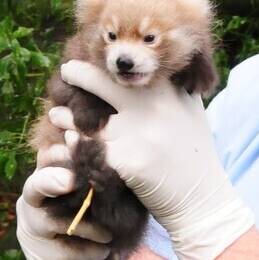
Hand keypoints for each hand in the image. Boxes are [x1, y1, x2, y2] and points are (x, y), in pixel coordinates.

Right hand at [15, 157, 112, 259]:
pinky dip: (90, 250)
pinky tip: (104, 252)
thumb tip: (109, 154)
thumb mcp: (93, 200)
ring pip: (54, 221)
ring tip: (109, 234)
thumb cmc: (90, 227)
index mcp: (44, 181)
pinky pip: (66, 249)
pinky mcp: (38, 257)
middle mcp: (31, 203)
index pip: (46, 160)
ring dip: (89, 226)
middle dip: (51, 181)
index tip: (79, 146)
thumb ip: (93, 180)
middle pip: (34, 186)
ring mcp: (31, 230)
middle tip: (71, 181)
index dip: (62, 154)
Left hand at [57, 60, 253, 259]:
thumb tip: (147, 64)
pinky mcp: (127, 161)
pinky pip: (91, 150)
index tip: (88, 58)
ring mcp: (138, 132)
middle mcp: (152, 106)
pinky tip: (69, 144)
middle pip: (101, 82)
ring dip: (68, 118)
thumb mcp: (191, 111)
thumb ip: (173, 86)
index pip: (127, 67)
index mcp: (167, 90)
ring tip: (56, 115)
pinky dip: (77, 147)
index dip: (104, 62)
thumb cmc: (195, 154)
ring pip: (89, 120)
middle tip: (65, 72)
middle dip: (77, 75)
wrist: (202, 200)